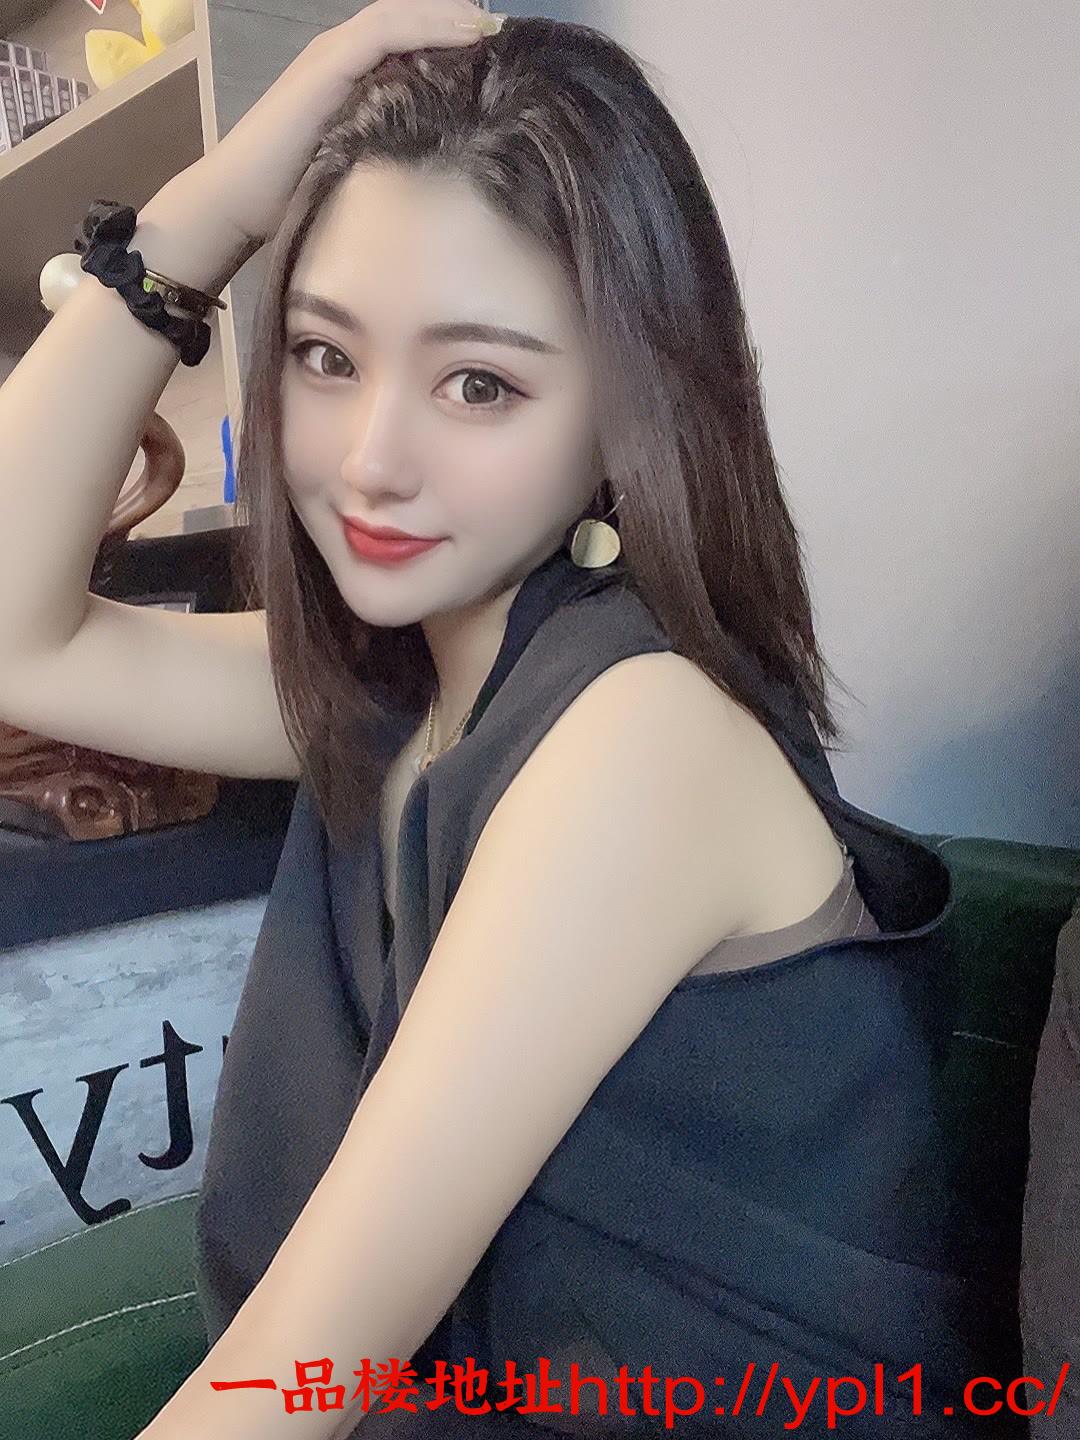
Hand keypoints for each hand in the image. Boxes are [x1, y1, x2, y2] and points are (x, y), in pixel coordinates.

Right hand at [194, 0, 503, 247]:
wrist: (238, 201)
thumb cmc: (290, 196)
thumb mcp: (355, 167)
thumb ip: (387, 152)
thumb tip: (439, 171)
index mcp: (350, 79)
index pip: (407, 43)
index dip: (449, 38)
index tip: (495, 51)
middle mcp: (342, 57)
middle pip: (409, 21)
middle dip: (456, 20)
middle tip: (502, 30)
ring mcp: (332, 56)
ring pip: (400, 17)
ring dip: (448, 15)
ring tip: (490, 23)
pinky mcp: (327, 65)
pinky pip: (384, 31)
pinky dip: (426, 24)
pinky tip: (463, 30)